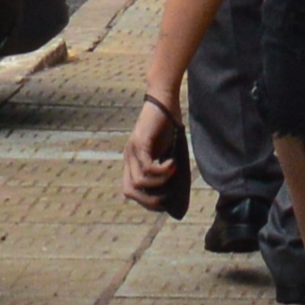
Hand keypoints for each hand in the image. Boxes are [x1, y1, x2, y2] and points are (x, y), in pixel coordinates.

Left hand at [119, 94, 190, 215]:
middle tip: (168, 198)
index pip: (130, 191)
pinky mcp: (140, 143)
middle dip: (149, 200)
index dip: (145, 201)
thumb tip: (176, 195)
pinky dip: (162, 171)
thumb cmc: (168, 127)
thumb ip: (166, 171)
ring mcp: (132, 150)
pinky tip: (173, 164)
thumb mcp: (167, 153)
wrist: (165, 101)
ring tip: (174, 173)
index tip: (164, 203)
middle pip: (129, 191)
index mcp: (132, 162)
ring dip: (159, 183)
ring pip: (138, 182)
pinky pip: (147, 167)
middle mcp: (128, 158)